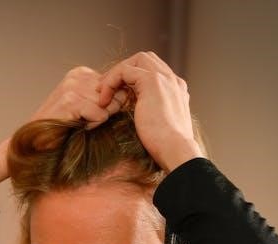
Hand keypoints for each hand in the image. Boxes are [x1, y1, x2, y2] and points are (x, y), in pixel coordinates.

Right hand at [0, 67, 116, 187]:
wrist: (36, 140)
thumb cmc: (63, 126)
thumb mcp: (86, 106)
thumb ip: (104, 97)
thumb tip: (128, 95)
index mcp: (81, 73)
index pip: (114, 85)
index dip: (108, 105)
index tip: (89, 115)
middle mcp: (77, 75)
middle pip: (113, 94)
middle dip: (106, 112)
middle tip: (85, 120)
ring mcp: (72, 87)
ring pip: (108, 106)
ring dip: (98, 120)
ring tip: (80, 123)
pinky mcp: (70, 100)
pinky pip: (100, 114)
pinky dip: (93, 125)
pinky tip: (78, 127)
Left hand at [98, 51, 202, 171]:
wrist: (175, 151)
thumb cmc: (165, 147)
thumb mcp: (158, 126)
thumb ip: (151, 115)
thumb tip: (138, 119)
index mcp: (176, 90)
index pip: (152, 72)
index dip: (131, 79)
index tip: (115, 97)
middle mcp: (172, 80)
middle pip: (144, 59)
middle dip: (123, 71)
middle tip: (105, 90)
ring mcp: (164, 78)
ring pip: (135, 61)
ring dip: (115, 74)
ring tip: (102, 94)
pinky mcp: (152, 81)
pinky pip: (125, 70)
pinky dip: (111, 82)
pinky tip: (104, 100)